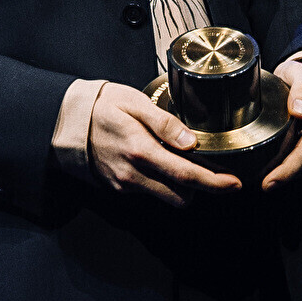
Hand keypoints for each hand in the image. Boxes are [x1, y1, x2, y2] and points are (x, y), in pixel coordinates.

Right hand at [87, 81, 241, 203]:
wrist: (66, 121)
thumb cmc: (101, 106)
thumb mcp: (134, 102)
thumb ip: (164, 122)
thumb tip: (190, 141)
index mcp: (141, 150)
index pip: (186, 175)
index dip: (215, 183)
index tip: (234, 184)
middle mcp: (134, 174)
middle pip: (181, 197)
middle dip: (200, 187)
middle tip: (209, 169)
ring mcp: (125, 185)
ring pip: (167, 198)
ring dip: (181, 187)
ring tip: (181, 162)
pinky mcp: (118, 188)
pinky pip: (149, 192)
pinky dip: (161, 183)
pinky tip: (157, 162)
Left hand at [258, 57, 301, 190]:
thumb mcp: (300, 73)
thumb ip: (301, 89)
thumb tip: (300, 111)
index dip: (287, 169)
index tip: (268, 180)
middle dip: (284, 177)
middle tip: (262, 185)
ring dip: (288, 174)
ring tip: (265, 179)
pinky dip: (295, 169)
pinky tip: (278, 171)